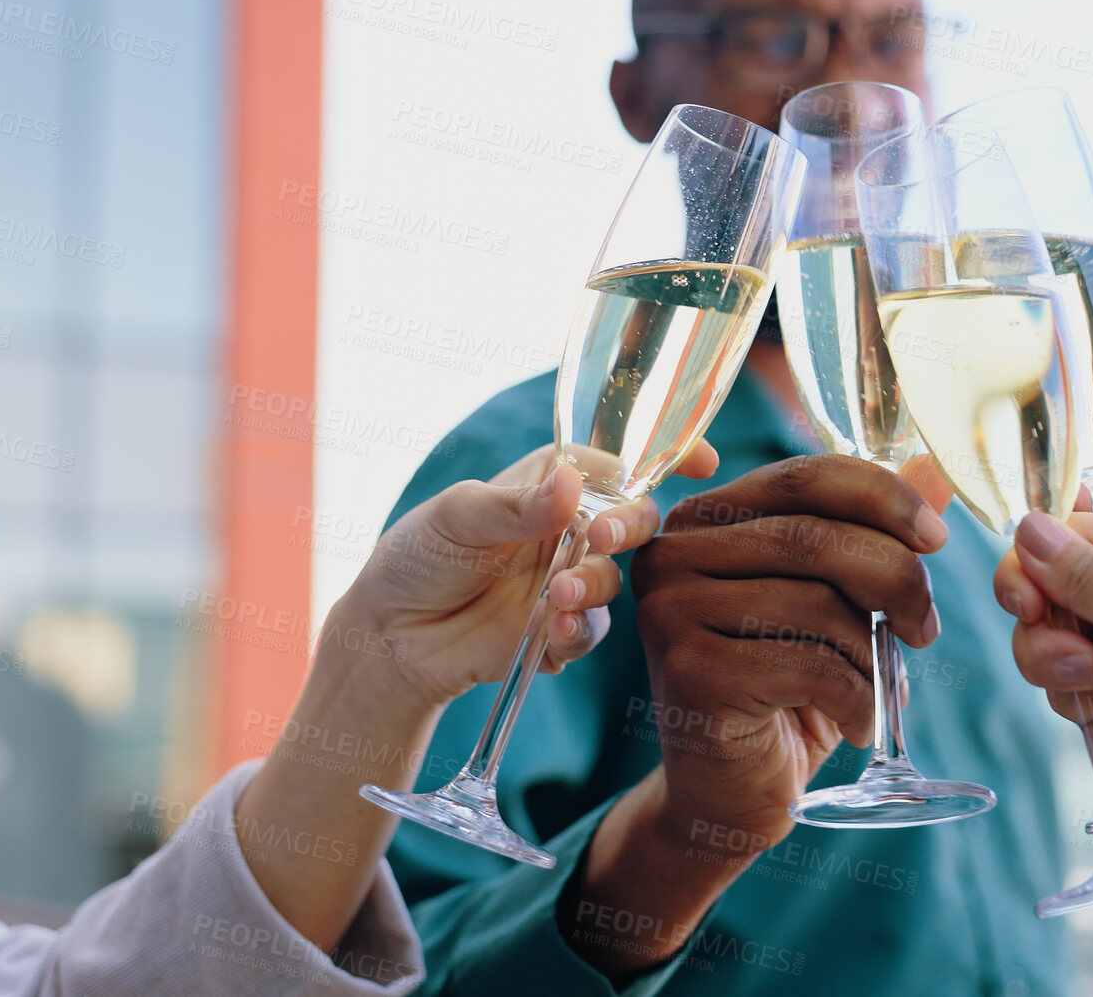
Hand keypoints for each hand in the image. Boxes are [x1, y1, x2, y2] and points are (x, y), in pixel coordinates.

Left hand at [333, 441, 718, 710]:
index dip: (666, 456)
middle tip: (601, 540)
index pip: (619, 460)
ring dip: (594, 586)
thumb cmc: (418, 556)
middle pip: (634, 519)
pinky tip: (550, 632)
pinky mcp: (559, 630)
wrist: (390, 636)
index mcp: (550, 483)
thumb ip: (515, 507)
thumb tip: (570, 486)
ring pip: (616, 580)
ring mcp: (568, 581)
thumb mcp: (456, 517)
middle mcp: (569, 529)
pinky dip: (576, 631)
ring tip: (554, 598)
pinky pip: (589, 630)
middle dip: (630, 527)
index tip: (703, 462)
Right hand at [563, 454, 949, 980]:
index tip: (939, 539)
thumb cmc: (786, 693)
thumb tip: (935, 469)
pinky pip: (809, 665)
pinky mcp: (688, 672)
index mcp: (705, 520)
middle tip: (929, 629)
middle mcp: (672, 554)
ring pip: (816, 602)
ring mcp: (670, 612)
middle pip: (815, 536)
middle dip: (896, 579)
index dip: (883, 498)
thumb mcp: (837, 606)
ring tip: (885, 687)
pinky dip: (857, 696)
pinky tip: (859, 723)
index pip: (805, 477)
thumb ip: (875, 535)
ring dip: (876, 651)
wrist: (728, 796)